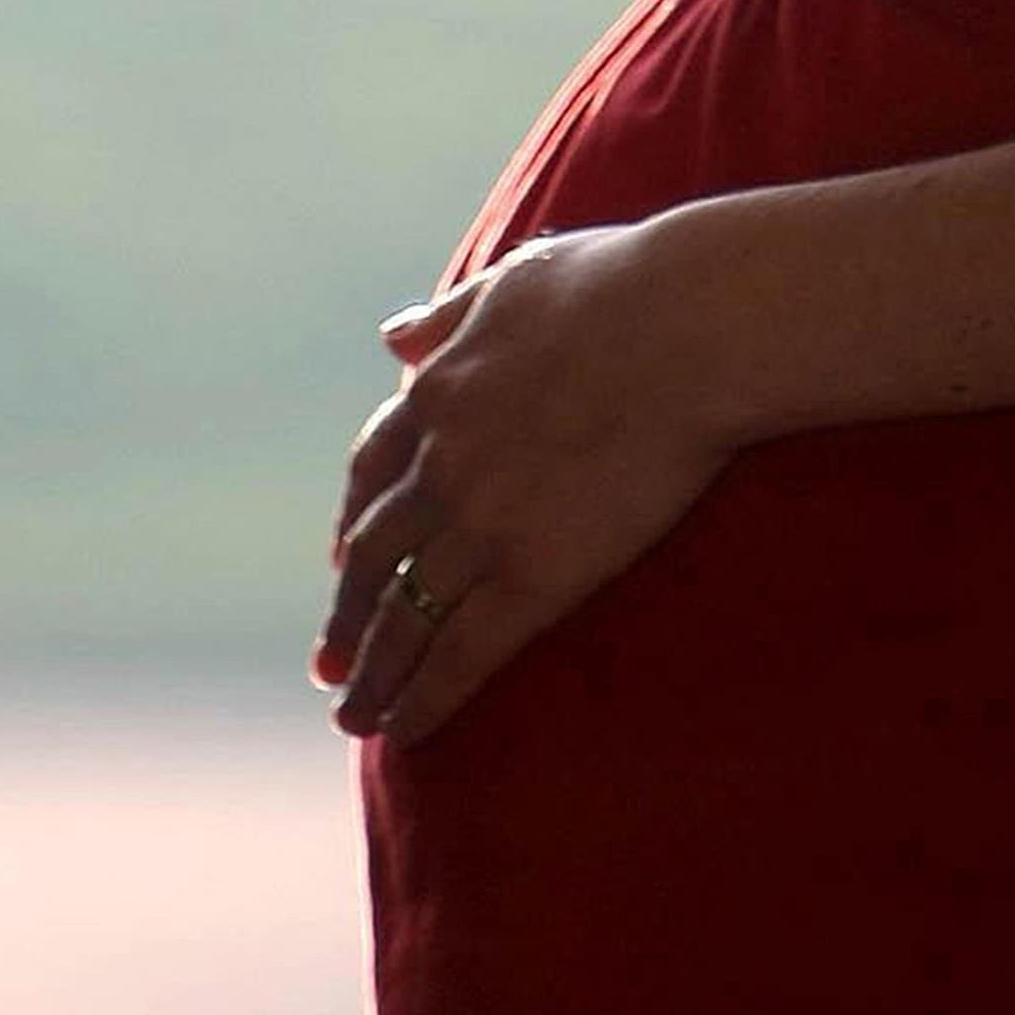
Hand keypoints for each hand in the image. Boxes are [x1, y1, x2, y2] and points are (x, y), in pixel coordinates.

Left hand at [317, 223, 742, 744]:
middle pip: (371, 558)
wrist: (685, 324)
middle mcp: (440, 467)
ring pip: (404, 617)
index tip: (339, 562)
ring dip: (373, 673)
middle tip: (328, 665)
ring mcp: (479, 525)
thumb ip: (449, 318)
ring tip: (354, 717)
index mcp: (435, 396)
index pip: (374, 474)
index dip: (355, 523)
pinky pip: (460, 652)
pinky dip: (424, 696)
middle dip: (346, 616)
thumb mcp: (514, 283)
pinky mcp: (532, 575)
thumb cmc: (622, 285)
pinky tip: (404, 732)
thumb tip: (392, 336)